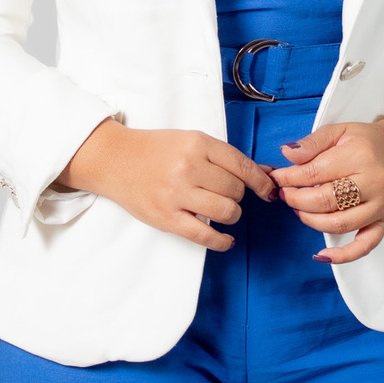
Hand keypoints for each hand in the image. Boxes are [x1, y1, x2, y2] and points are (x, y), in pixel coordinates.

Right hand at [56, 120, 277, 251]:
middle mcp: (189, 167)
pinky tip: (226, 239)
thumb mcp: (190, 141)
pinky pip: (205, 235)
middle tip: (225, 193)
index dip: (261, 182)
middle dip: (237, 195)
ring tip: (221, 210)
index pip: (242, 166)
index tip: (268, 191)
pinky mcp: (167, 217)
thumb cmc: (156, 150)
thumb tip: (264, 174)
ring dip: (230, 214)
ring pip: (226, 212)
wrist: (115, 159)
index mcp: (198, 143)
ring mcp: (177, 194)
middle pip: (236, 191)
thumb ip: (223, 157)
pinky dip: (222, 241)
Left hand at [270, 118, 383, 264]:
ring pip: (339, 224)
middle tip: (286, 194)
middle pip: (324, 201)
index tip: (278, 178)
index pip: (314, 173)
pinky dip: (343, 255)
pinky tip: (322, 255)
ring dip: (311, 221)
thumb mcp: (339, 131)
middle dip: (297, 200)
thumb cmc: (369, 140)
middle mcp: (372, 183)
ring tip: (299, 210)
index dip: (289, 178)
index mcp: (358, 156)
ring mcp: (380, 206)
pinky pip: (365, 246)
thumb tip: (287, 155)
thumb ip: (312, 143)